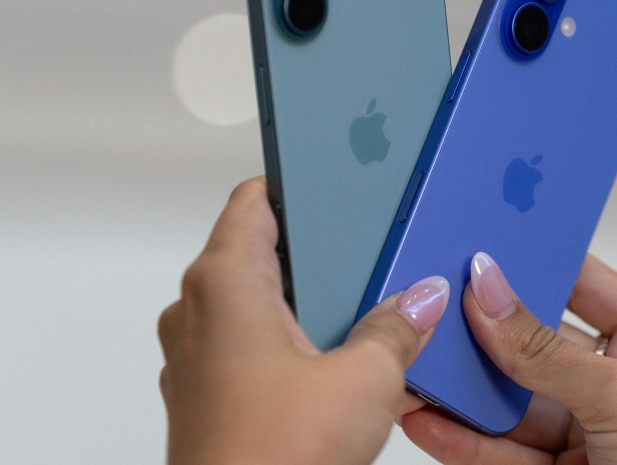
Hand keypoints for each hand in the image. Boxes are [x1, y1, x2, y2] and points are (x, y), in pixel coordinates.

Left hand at [158, 177, 450, 464]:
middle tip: (365, 249)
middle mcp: (197, 310)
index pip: (254, 199)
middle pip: (258, 249)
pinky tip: (333, 361)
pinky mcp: (206, 392)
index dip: (297, 185)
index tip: (332, 179)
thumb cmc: (269, 458)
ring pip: (253, 301)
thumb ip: (396, 326)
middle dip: (315, 251)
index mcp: (223, 282)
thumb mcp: (363, 379)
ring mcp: (196, 353)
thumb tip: (420, 299)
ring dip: (303, 302)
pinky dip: (286, 342)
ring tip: (359, 307)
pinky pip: (247, 345)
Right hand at [402, 253, 616, 463]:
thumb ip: (548, 351)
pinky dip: (459, 437)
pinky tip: (428, 419)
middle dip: (482, 330)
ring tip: (416, 367)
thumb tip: (490, 293)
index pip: (582, 281)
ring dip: (461, 388)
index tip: (479, 245)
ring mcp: (583, 429)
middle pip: (533, 340)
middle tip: (434, 307)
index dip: (533, 261)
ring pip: (507, 399)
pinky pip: (498, 450)